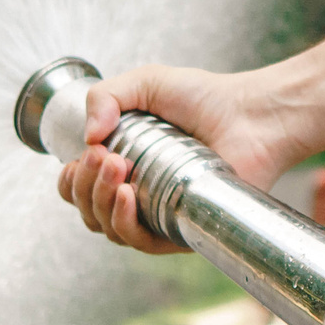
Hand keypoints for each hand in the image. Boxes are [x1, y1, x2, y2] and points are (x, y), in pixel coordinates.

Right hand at [56, 64, 302, 254]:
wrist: (252, 113)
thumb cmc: (207, 97)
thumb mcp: (146, 82)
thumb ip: (106, 95)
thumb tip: (86, 138)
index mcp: (124, 165)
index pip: (79, 189)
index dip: (71, 180)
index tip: (84, 156)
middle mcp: (138, 194)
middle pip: (88, 211)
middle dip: (84, 187)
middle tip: (103, 157)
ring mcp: (159, 214)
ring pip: (109, 229)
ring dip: (100, 201)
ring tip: (117, 168)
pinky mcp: (183, 230)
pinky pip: (143, 242)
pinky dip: (124, 223)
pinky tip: (125, 196)